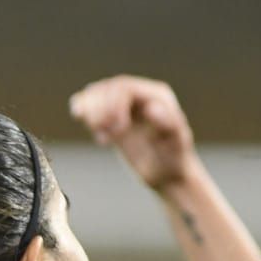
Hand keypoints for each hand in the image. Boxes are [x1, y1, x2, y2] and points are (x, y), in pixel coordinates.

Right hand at [69, 75, 198, 191]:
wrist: (168, 173)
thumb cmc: (175, 158)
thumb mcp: (176, 142)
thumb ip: (167, 123)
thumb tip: (151, 107)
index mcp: (156, 95)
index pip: (125, 87)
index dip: (113, 105)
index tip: (117, 131)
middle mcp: (139, 96)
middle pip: (109, 88)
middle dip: (101, 109)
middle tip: (106, 135)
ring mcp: (125, 106)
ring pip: (98, 94)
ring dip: (90, 111)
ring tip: (100, 135)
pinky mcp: (113, 118)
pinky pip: (92, 104)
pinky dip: (83, 111)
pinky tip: (85, 123)